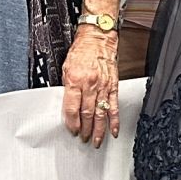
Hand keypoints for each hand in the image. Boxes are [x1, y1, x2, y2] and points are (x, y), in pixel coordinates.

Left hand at [62, 26, 121, 144]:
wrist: (98, 38)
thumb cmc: (82, 51)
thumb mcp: (66, 67)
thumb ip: (67, 87)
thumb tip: (67, 106)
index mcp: (75, 80)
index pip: (72, 108)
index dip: (71, 122)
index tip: (71, 130)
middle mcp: (90, 84)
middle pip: (87, 113)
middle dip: (85, 129)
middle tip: (83, 139)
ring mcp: (103, 86)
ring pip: (100, 113)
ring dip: (98, 130)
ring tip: (96, 141)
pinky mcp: (113, 86)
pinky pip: (114, 106)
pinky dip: (114, 120)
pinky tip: (113, 130)